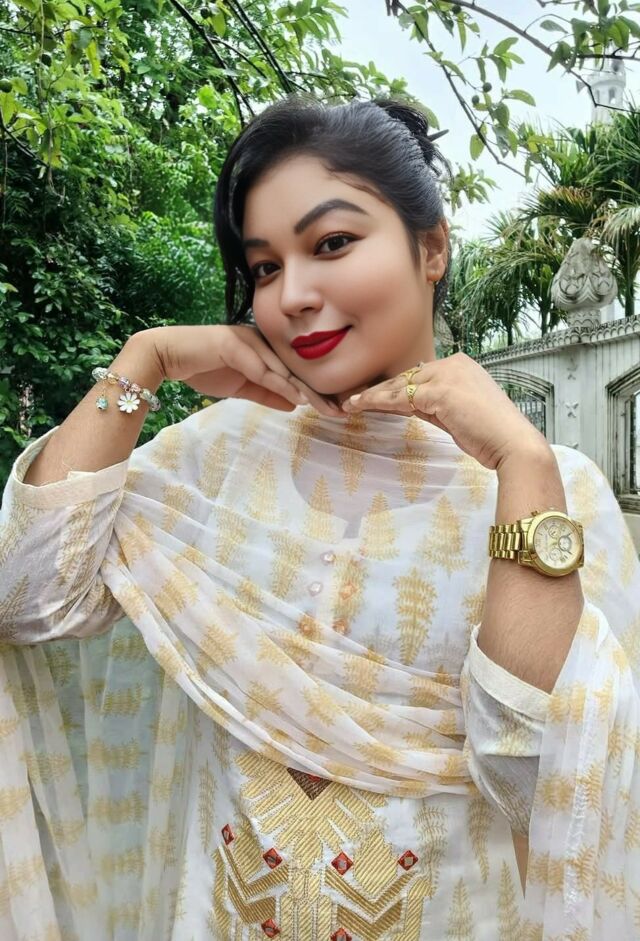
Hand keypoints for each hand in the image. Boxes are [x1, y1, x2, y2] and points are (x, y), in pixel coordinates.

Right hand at [136, 324, 339, 416]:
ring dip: (304, 389)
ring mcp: (247, 339)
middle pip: (294, 369)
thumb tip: (295, 405)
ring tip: (325, 406)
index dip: (315, 391)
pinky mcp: (232, 343)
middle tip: (341, 410)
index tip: (335, 409)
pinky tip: (295, 396)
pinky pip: (259, 368)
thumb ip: (267, 393)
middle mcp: (260, 340)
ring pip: (281, 368)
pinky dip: (278, 383)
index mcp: (264, 347)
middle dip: (318, 391)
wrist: (167, 356)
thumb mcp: (241, 387)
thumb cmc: (202, 368)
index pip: (294, 372)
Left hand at [341, 351, 549, 470]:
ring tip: (351, 404)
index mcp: (460, 365)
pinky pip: (400, 397)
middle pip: (406, 376)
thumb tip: (408, 405)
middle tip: (355, 399)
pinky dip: (377, 402)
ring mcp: (446, 375)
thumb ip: (433, 405)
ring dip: (372, 395)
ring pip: (399, 385)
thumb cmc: (489, 434)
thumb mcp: (457, 413)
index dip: (395, 387)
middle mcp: (453, 364)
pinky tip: (361, 406)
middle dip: (380, 389)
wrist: (511, 443)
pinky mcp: (439, 392)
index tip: (375, 396)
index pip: (419, 374)